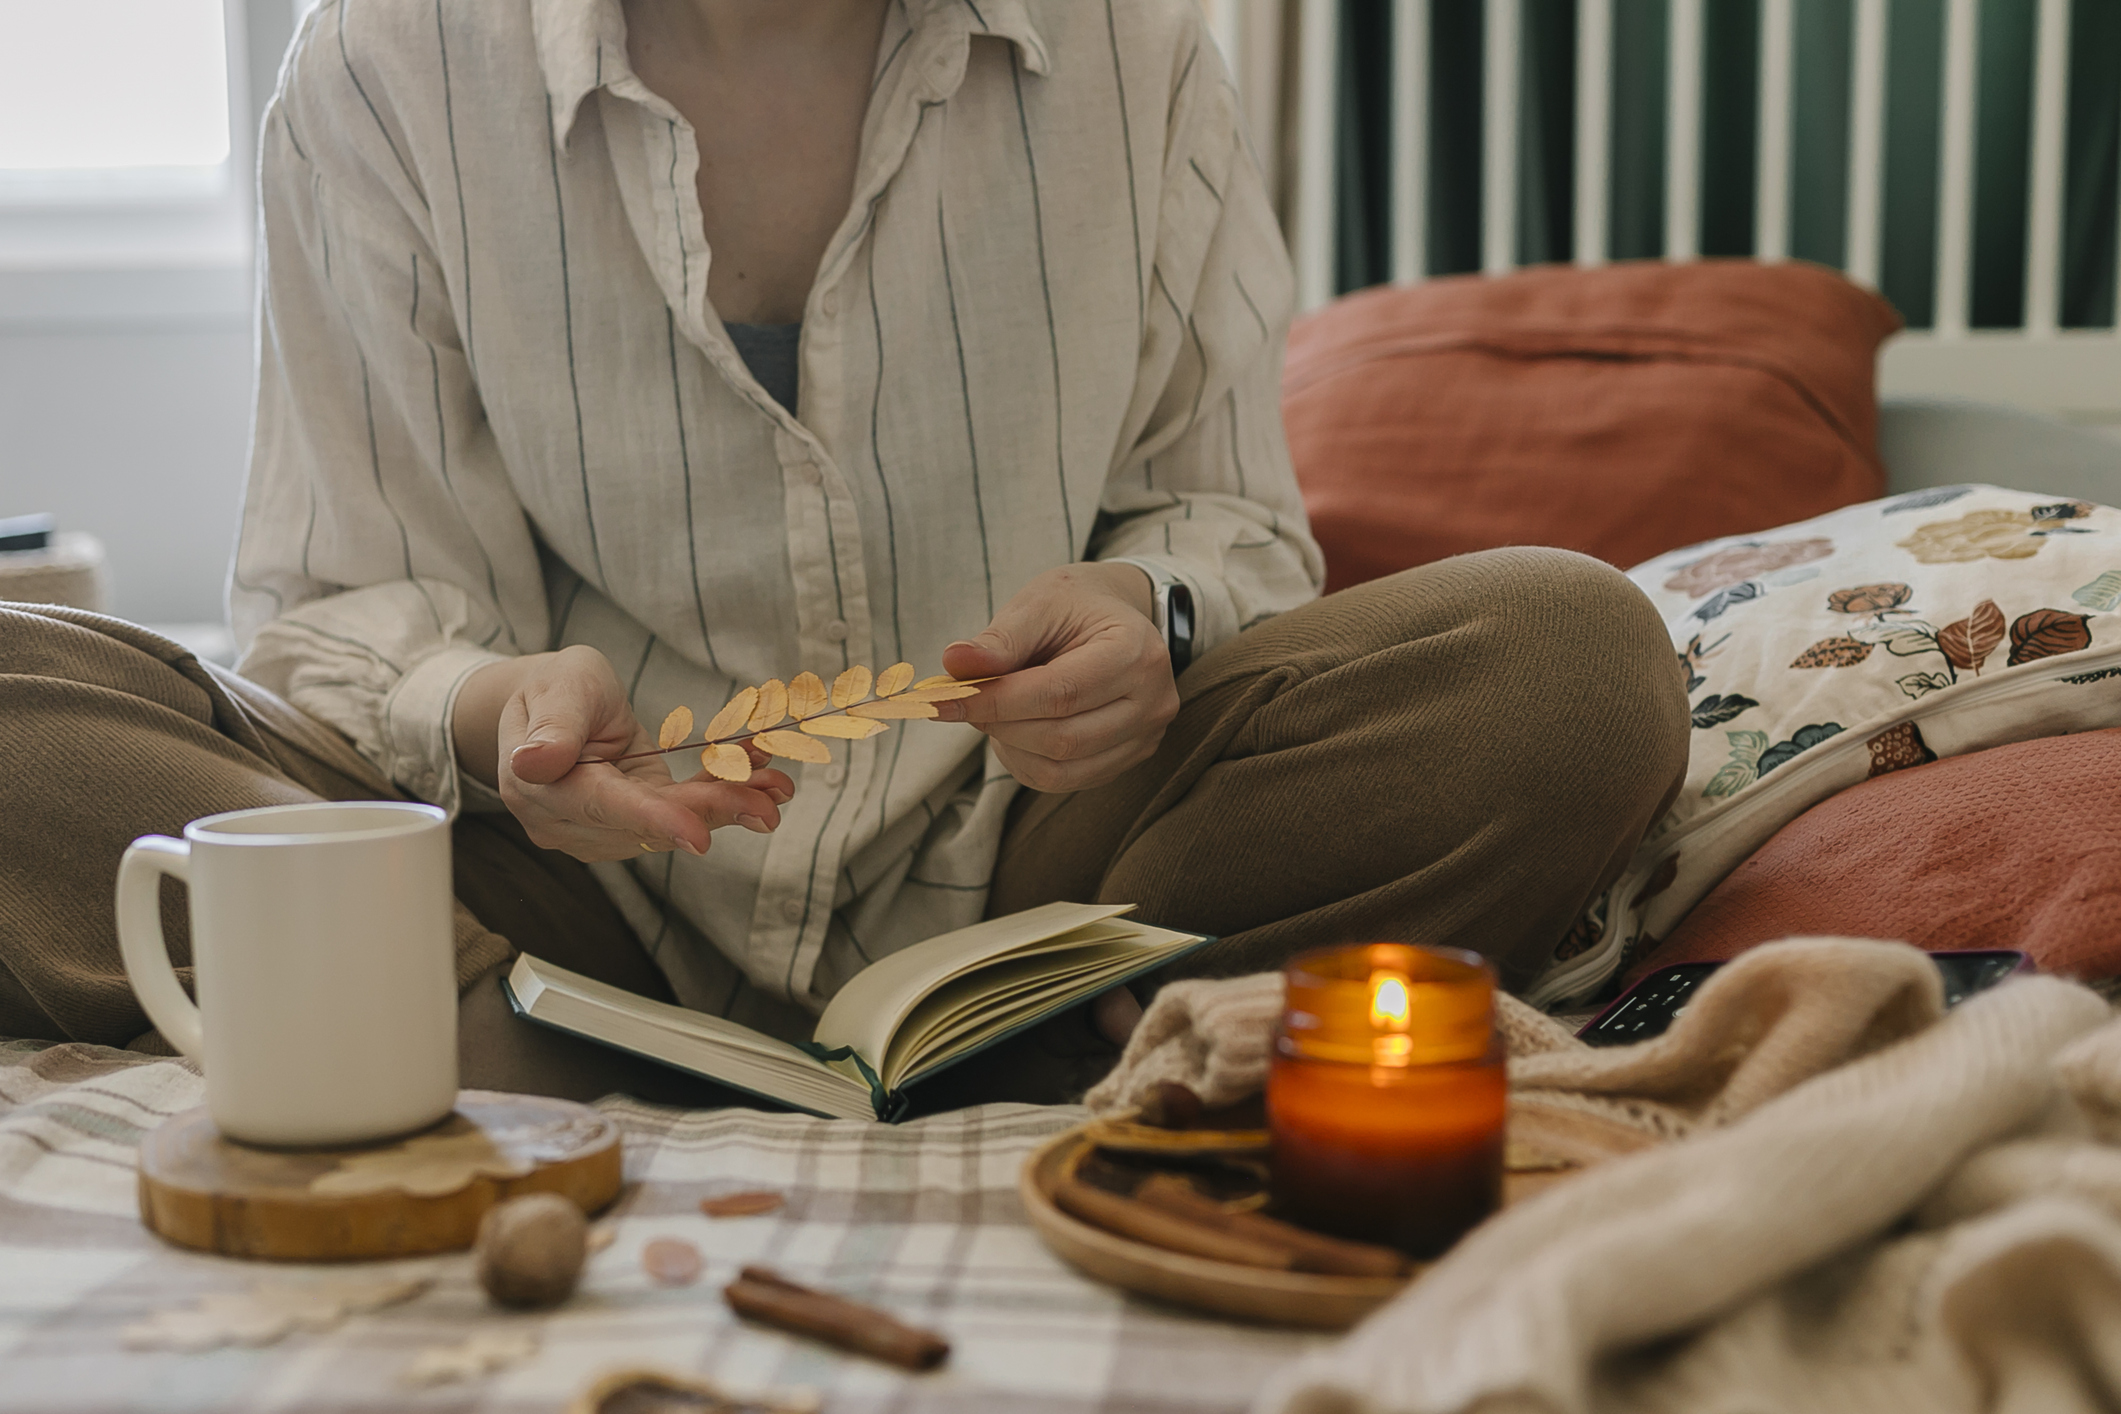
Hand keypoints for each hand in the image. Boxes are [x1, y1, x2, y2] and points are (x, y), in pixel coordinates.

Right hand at [453, 646, 795, 861]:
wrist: (551, 706)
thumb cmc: (554, 688)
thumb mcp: (558, 686)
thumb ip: (553, 724)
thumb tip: (533, 763)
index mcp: (538, 786)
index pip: (601, 806)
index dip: (651, 819)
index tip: (697, 835)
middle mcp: (567, 820)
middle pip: (647, 822)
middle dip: (713, 809)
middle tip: (769, 804)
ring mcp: (598, 829)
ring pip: (671, 823)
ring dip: (729, 803)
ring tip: (777, 785)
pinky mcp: (632, 824)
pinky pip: (681, 813)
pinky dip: (724, 795)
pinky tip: (763, 779)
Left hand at [936, 562, 1178, 792]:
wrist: (1116, 619)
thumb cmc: (1076, 607)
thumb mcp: (1039, 604)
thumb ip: (999, 639)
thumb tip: (954, 663)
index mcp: (1136, 651)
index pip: (1060, 692)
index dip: (997, 701)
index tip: (942, 700)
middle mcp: (1153, 701)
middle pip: (1061, 737)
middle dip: (999, 723)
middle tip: (964, 701)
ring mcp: (1146, 736)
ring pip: (1061, 768)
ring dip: (1010, 747)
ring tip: (994, 711)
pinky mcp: (1130, 758)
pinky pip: (1066, 780)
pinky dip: (1026, 761)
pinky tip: (1015, 730)